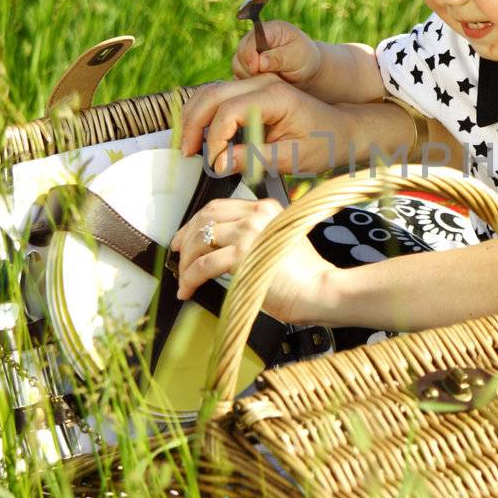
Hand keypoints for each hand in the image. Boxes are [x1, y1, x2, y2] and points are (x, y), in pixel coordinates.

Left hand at [169, 198, 332, 324]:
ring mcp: (249, 232)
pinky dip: (190, 278)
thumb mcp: (281, 244)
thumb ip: (256, 239)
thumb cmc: (306, 277)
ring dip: (186, 262)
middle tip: (177, 256)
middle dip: (185, 239)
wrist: (321, 290)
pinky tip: (188, 289)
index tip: (185, 238)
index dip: (196, 222)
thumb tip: (221, 252)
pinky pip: (202, 264)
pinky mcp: (242, 254)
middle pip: (205, 218)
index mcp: (267, 209)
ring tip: (184, 280)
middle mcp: (257, 215)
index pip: (220, 207)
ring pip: (200, 240)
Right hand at [177, 75, 353, 175]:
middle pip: (212, 94)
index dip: (215, 138)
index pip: (229, 110)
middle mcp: (262, 83)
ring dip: (194, 117)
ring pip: (211, 92)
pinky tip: (198, 137)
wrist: (341, 129)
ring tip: (188, 147)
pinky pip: (219, 97)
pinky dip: (203, 114)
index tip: (214, 163)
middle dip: (194, 124)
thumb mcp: (293, 157)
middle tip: (187, 154)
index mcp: (275, 95)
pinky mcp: (251, 93)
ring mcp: (255, 84)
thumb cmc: (323, 143)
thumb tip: (219, 164)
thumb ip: (256, 159)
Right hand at [231, 20, 323, 88]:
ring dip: (250, 77)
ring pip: (237, 66)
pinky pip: (238, 76)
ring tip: (270, 79)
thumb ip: (279, 58)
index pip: (250, 40)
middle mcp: (255, 39)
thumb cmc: (304, 59)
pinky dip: (248, 83)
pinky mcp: (245, 66)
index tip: (257, 68)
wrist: (305, 71)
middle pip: (240, 54)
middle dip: (251, 69)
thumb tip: (260, 62)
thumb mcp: (297, 57)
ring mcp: (249, 52)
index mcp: (269, 30)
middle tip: (268, 77)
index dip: (250, 55)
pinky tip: (263, 84)